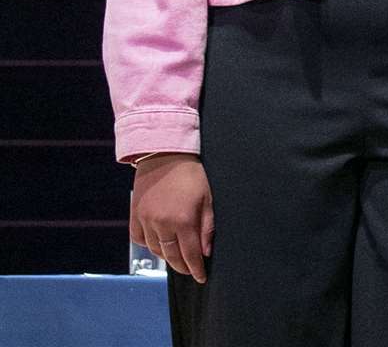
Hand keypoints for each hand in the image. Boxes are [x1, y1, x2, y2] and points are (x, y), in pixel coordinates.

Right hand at [130, 153, 212, 282]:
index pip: (190, 254)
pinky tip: (159, 244)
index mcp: (183, 220)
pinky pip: (140, 239)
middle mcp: (161, 224)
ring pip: (156, 250)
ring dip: (167, 256)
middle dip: (183, 267)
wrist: (165, 154)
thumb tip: (206, 251)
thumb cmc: (191, 174)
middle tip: (191, 270)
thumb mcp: (208, 198)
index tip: (201, 277)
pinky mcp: (135, 215)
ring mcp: (145, 220)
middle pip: (172, 256)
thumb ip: (207, 227)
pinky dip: (150, 245)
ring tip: (177, 257)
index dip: (196, 269)